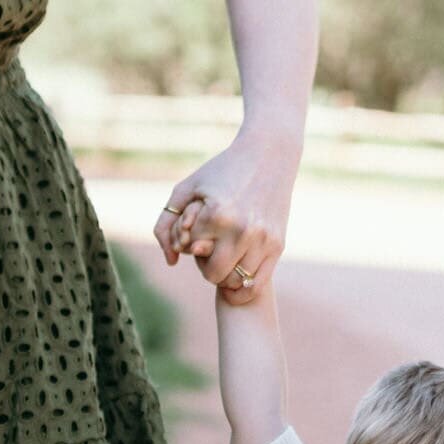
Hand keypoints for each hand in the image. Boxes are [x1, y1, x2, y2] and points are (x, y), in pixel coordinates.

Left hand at [153, 130, 300, 304]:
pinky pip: (257, 284)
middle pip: (213, 274)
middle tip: (209, 252)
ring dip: (226, 276)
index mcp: (217, 215)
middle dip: (206, 267)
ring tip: (225, 258)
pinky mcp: (277, 246)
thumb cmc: (222, 171)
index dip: (189, 247)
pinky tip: (237, 276)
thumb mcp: (188, 188)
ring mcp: (262, 240)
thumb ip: (166, 224)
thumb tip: (170, 262)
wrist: (268, 156)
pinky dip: (243, 287)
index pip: (191, 252)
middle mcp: (241, 230)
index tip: (195, 233)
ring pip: (235, 282)